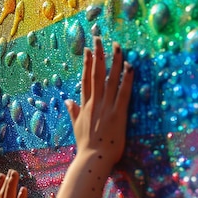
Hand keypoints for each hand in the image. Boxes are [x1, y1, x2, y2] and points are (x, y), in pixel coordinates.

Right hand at [65, 37, 132, 165]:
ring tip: (117, 46)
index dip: (86, 63)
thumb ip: (73, 112)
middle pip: (96, 74)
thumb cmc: (86, 146)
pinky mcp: (118, 114)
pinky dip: (127, 78)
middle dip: (98, 54)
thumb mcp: (76, 126)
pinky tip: (130, 66)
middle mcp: (94, 103)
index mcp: (84, 105)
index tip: (87, 49)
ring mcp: (106, 107)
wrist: (92, 159)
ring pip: (110, 79)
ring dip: (114, 61)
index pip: (85, 79)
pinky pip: (124, 92)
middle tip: (99, 38)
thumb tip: (68, 101)